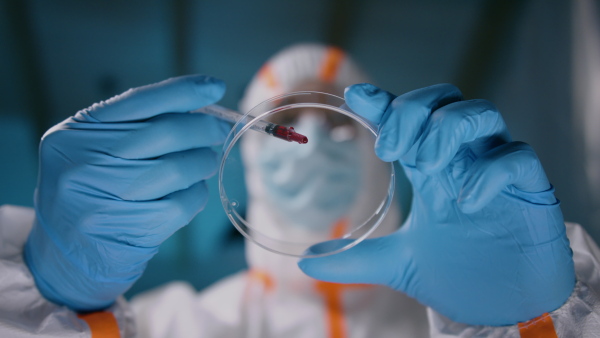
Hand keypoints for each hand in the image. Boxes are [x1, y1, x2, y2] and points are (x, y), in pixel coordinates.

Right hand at [24, 75, 229, 310]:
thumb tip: (198, 109)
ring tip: (203, 162)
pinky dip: (197, 193)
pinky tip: (190, 191)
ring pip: (181, 167)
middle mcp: (86, 165)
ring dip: (204, 162)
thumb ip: (132, 127)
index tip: (214, 87)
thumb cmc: (88, 192)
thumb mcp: (90, 151)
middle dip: (205, 128)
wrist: (65, 255)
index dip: (183, 92)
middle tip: (219, 130)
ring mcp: (109, 201)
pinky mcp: (134, 229)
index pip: (139, 102)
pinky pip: (185, 201)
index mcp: (74, 136)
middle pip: (167, 132)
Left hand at [299, 83, 574, 325]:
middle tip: (391, 148)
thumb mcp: (397, 264)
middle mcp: (463, 159)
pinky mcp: (530, 190)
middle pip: (443, 100)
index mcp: (433, 168)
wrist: (504, 308)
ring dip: (447, 129)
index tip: (356, 97)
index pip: (408, 120)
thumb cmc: (457, 273)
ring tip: (426, 165)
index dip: (384, 103)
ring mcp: (496, 169)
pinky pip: (518, 158)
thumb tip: (307, 260)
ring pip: (481, 113)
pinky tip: (467, 200)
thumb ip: (355, 259)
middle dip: (412, 111)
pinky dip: (489, 171)